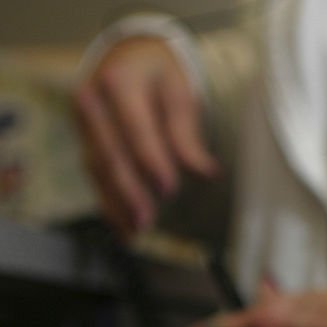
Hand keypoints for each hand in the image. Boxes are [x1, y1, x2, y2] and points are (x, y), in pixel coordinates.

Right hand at [74, 36, 218, 236]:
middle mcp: (92, 102)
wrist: (129, 56)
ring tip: (136, 232)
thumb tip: (207, 173)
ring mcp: (83, 123)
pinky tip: (123, 227)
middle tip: (146, 221)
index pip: (136, 128)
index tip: (168, 189)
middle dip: (128, 191)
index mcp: (118, 82)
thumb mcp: (181, 94)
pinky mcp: (84, 141)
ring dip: (116, 204)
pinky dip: (109, 202)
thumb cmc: (161, 75)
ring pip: (98, 169)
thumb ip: (187, 134)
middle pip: (110, 154)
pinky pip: (95, 175)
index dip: (151, 161)